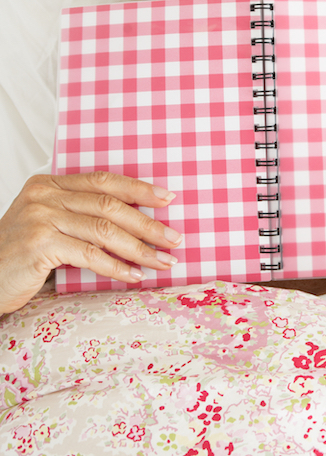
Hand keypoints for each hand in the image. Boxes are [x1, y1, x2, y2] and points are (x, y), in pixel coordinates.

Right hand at [0, 172, 181, 312]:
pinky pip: (90, 254)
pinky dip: (117, 266)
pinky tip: (134, 275)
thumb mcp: (52, 227)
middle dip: (148, 224)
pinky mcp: (39, 243)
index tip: (168, 199)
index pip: (104, 181)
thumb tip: (138, 222)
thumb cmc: (22, 256)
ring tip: (162, 261)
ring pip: (105, 230)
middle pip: (110, 206)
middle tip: (174, 239)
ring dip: (140, 249)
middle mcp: (43, 196)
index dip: (139, 189)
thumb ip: (83, 217)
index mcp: (49, 185)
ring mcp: (40, 218)